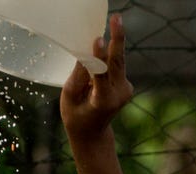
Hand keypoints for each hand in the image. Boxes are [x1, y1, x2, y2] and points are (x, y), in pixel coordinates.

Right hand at [61, 12, 132, 143]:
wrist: (92, 133)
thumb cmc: (76, 115)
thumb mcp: (69, 97)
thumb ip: (78, 76)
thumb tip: (86, 53)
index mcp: (102, 101)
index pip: (101, 75)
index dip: (99, 56)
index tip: (98, 39)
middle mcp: (118, 95)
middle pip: (117, 62)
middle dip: (117, 38)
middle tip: (117, 18)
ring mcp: (126, 90)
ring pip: (118, 61)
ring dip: (115, 41)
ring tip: (116, 20)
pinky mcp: (127, 85)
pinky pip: (116, 65)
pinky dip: (109, 55)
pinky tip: (104, 48)